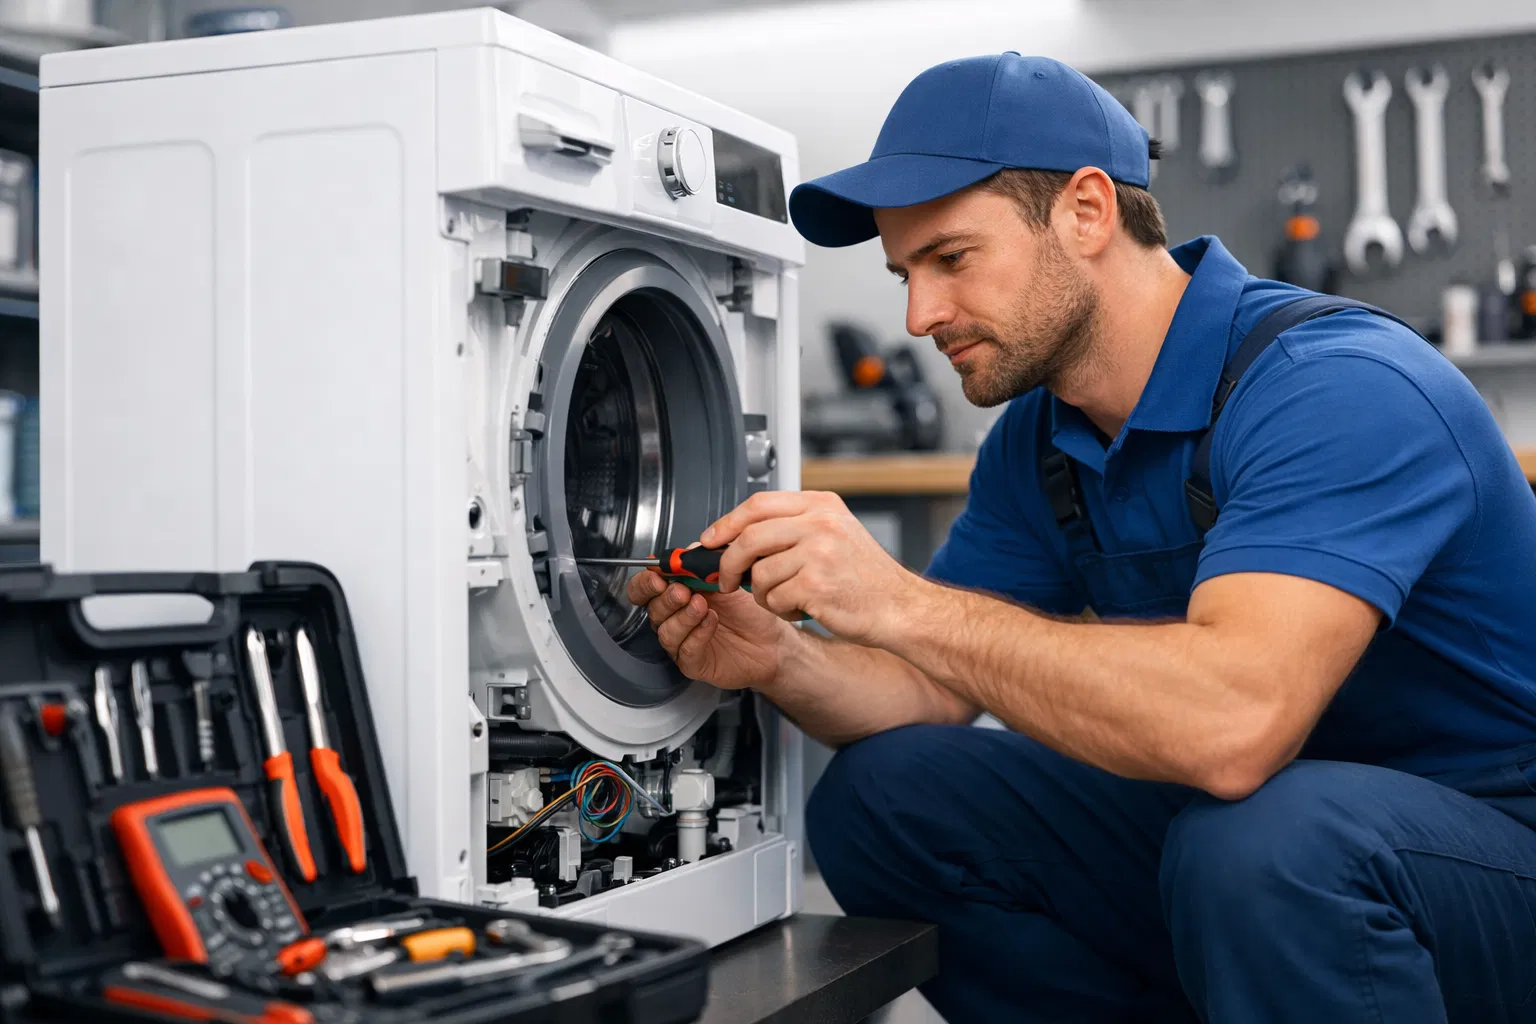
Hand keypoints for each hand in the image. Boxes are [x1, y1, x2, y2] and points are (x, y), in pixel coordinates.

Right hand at [627, 570, 791, 689]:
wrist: (771, 640)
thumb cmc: (748, 612)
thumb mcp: (727, 578)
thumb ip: (704, 563)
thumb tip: (687, 550)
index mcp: (676, 594)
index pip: (644, 589)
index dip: (645, 583)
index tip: (658, 576)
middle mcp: (674, 619)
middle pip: (652, 609)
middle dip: (666, 598)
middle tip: (683, 591)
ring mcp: (681, 643)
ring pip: (666, 632)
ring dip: (683, 616)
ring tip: (702, 606)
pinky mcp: (693, 663)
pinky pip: (685, 651)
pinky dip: (696, 634)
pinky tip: (711, 622)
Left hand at [703, 491, 925, 645]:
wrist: (900, 607)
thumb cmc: (866, 577)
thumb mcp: (835, 533)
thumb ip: (792, 527)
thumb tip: (737, 535)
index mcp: (821, 505)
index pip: (758, 504)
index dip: (726, 523)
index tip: (709, 539)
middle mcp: (820, 523)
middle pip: (748, 537)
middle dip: (727, 563)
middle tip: (725, 579)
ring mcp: (818, 552)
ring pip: (758, 573)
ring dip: (763, 594)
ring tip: (788, 597)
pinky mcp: (815, 584)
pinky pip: (773, 598)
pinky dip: (781, 610)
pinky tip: (803, 608)